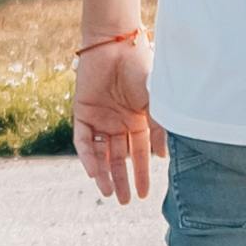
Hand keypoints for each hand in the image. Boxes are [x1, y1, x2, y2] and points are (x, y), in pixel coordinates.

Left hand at [75, 34, 165, 206]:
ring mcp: (101, 119)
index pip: (141, 153)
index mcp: (140, 120)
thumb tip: (163, 157)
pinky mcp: (82, 113)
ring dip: (104, 173)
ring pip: (102, 153)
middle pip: (120, 158)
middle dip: (124, 180)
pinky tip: (93, 173)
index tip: (146, 195)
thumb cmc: (140, 67)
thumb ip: (158, 127)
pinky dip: (88, 157)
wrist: (115, 44)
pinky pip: (84, 141)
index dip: (143, 174)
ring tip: (109, 194)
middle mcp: (120, 123)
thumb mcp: (155, 100)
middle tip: (127, 201)